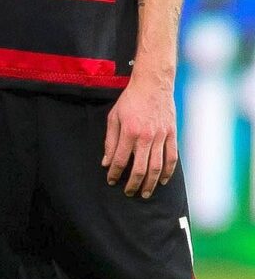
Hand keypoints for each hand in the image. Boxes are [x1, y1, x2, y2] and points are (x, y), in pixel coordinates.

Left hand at [103, 70, 178, 196]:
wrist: (153, 86)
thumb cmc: (130, 101)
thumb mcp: (113, 118)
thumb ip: (110, 141)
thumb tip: (106, 162)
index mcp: (129, 132)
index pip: (121, 160)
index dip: (115, 173)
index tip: (111, 181)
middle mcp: (146, 137)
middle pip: (141, 168)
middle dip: (133, 183)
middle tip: (129, 193)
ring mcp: (161, 136)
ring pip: (158, 166)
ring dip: (151, 182)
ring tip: (145, 193)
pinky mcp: (172, 134)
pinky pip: (172, 157)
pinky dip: (169, 171)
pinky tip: (164, 180)